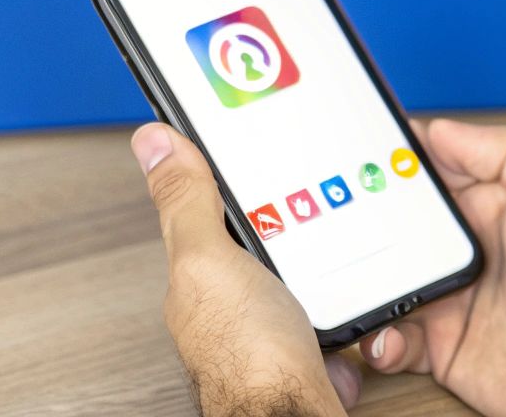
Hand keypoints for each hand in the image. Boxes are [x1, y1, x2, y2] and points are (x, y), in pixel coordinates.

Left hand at [131, 124, 359, 415]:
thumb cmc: (250, 362)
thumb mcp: (208, 261)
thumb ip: (187, 205)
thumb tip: (152, 143)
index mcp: (199, 275)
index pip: (208, 209)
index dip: (228, 177)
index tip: (250, 145)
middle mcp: (230, 306)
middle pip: (263, 242)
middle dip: (292, 223)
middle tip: (315, 202)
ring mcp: (271, 332)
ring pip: (305, 277)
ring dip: (326, 266)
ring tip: (343, 248)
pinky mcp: (312, 354)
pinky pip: (337, 315)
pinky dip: (349, 311)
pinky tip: (353, 303)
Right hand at [356, 119, 505, 416]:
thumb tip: (444, 129)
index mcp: (499, 202)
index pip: (435, 170)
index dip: (396, 161)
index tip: (357, 150)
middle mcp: (473, 247)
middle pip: (399, 224)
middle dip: (365, 217)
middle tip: (334, 215)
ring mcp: (457, 298)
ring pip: (387, 279)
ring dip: (364, 277)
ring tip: (351, 276)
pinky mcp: (446, 348)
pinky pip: (394, 338)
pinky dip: (378, 336)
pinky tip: (387, 329)